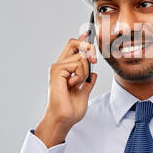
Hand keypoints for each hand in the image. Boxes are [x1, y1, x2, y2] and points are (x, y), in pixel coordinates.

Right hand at [34, 31, 97, 146]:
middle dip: (88, 47)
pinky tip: (73, 85)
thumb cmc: (70, 110)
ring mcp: (57, 68)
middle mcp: (59, 66)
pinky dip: (80, 75)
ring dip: (85, 71)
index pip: (72, 49)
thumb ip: (88, 83)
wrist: (64, 119)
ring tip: (77, 84)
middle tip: (95, 61)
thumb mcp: (84, 93)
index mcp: (65, 71)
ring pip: (81, 57)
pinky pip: (77, 64)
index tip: (88, 33)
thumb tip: (93, 75)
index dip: (81, 40)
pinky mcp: (57, 71)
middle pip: (74, 44)